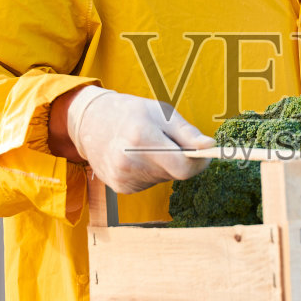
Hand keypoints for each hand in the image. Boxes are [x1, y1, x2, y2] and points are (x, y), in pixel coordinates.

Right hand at [65, 87, 215, 194]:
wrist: (90, 122)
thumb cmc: (130, 112)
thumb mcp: (161, 112)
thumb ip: (187, 133)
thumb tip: (210, 147)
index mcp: (141, 138)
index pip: (183, 167)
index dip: (199, 163)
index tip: (205, 153)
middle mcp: (129, 162)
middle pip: (175, 174)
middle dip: (180, 160)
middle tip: (170, 141)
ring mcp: (123, 178)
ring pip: (163, 179)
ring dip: (165, 166)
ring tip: (149, 146)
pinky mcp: (120, 188)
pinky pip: (150, 183)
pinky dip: (151, 172)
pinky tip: (138, 157)